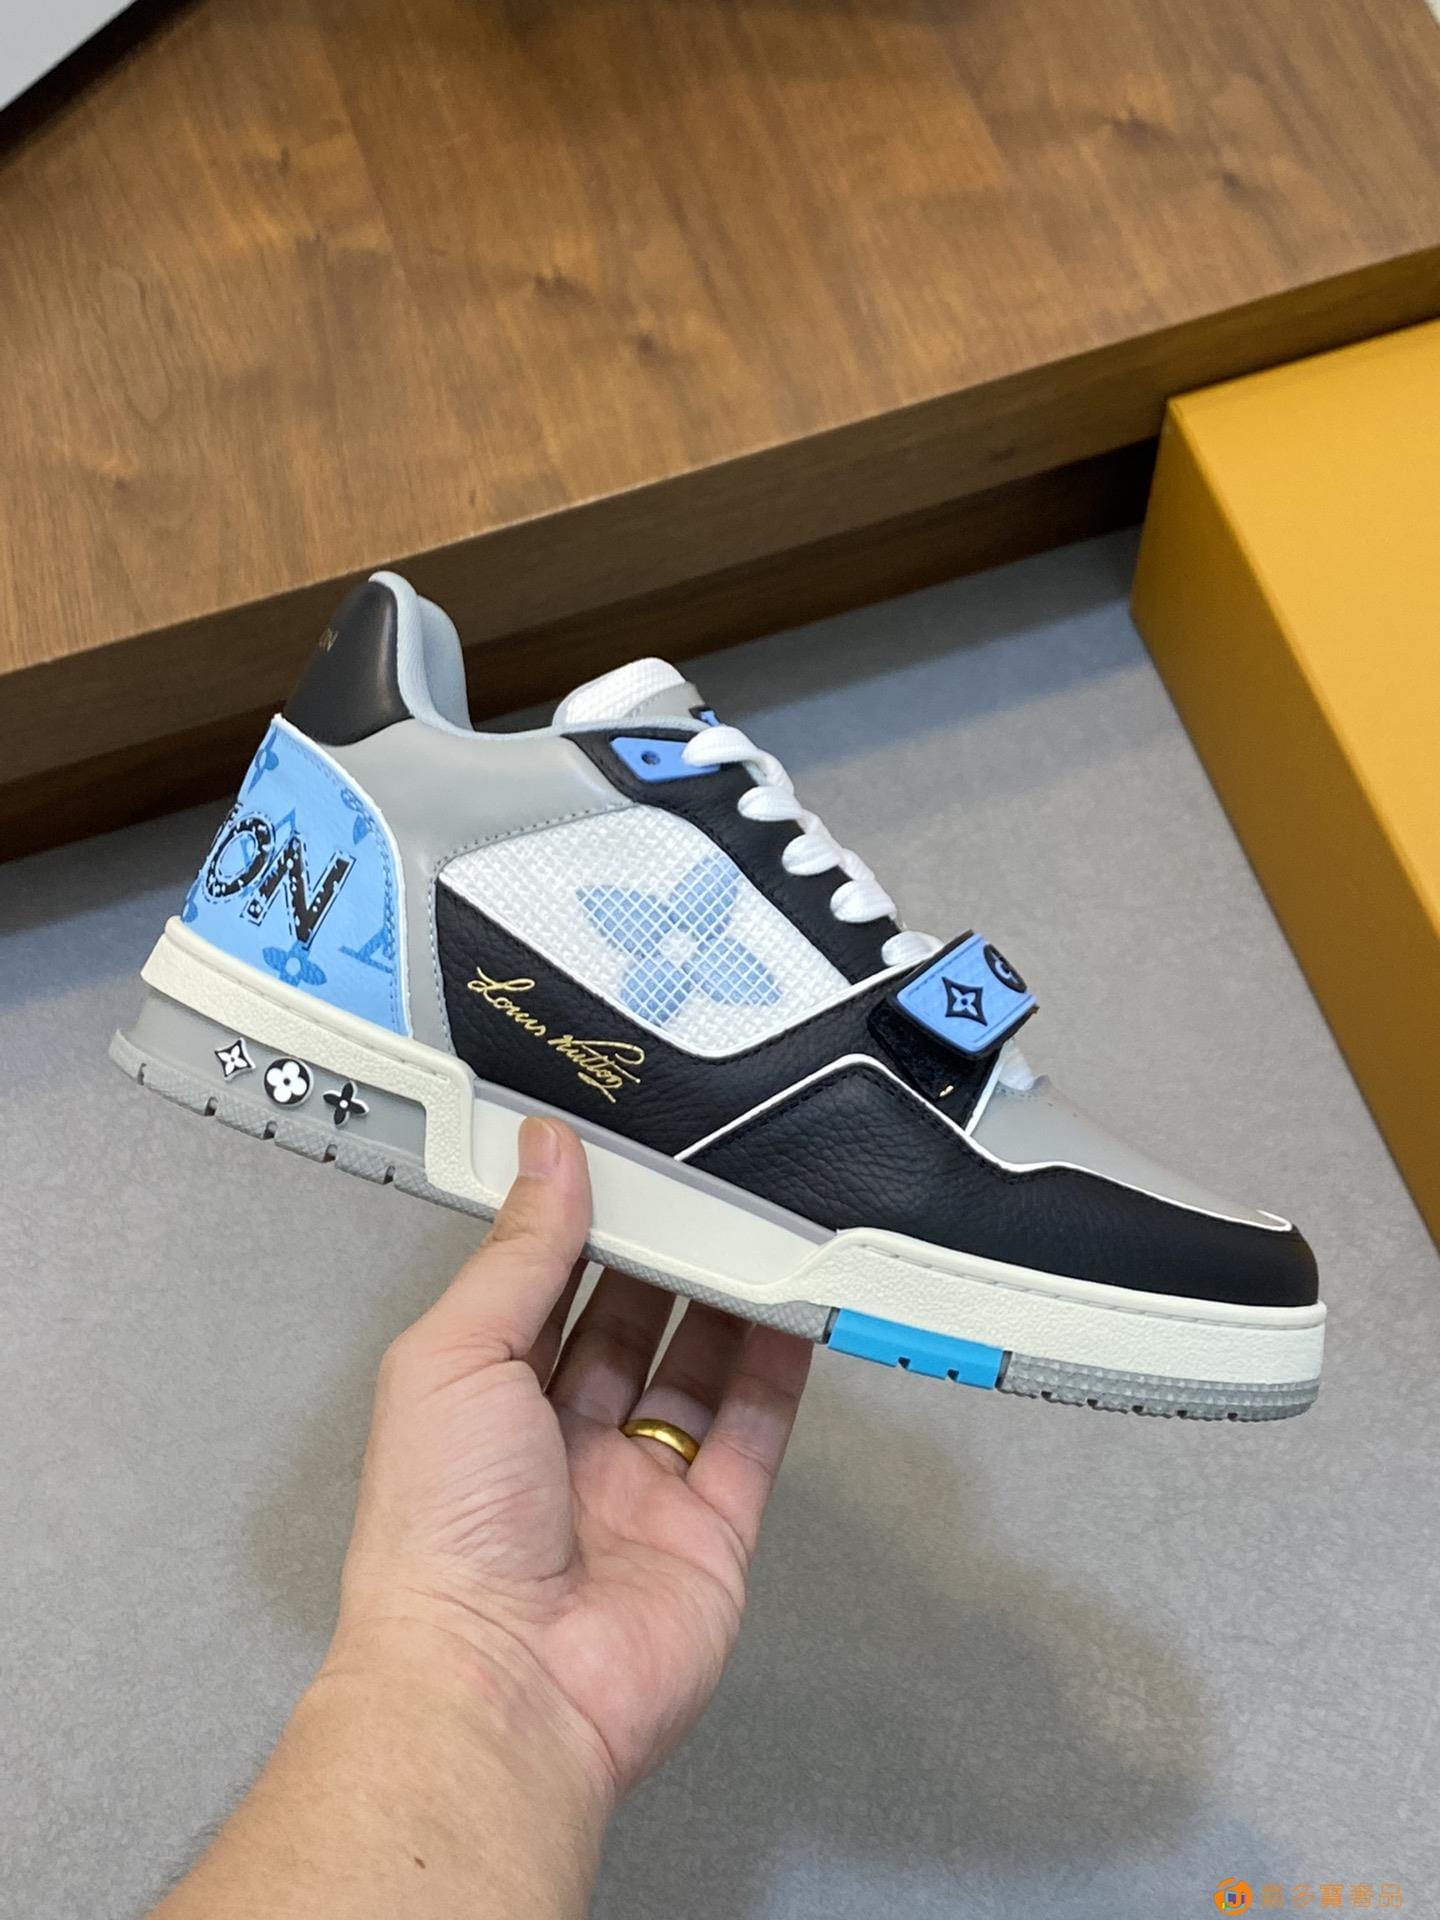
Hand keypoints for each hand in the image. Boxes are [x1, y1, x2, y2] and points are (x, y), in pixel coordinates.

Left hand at [332, 1116, 811, 1804]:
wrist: (501, 1687)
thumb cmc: (438, 1541)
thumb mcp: (456, 1355)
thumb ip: (517, 1254)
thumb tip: (545, 1160)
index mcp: (480, 1402)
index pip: (541, 1289)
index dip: (579, 1226)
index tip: (617, 1166)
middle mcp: (556, 1446)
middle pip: (626, 1325)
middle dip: (660, 1258)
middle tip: (697, 1189)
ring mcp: (636, 1491)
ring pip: (695, 1373)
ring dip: (724, 1303)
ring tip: (753, 1232)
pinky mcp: (707, 1532)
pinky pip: (752, 1436)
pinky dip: (777, 1372)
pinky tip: (790, 1313)